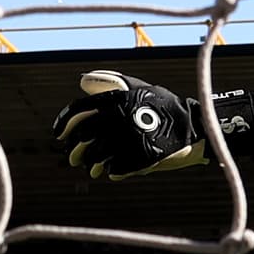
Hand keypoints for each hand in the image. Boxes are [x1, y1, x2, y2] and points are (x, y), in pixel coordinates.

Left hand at [54, 71, 209, 180]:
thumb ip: (111, 83)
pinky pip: (115, 168)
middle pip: (84, 135)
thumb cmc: (163, 107)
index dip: (64, 123)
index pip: (80, 110)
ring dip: (91, 163)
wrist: (195, 128)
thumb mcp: (139, 89)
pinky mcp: (139, 157)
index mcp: (117, 98)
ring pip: (97, 155)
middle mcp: (120, 116)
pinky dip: (111, 171)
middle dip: (75, 149)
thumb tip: (82, 81)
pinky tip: (111, 172)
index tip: (58, 135)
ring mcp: (130, 137)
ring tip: (92, 168)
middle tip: (73, 158)